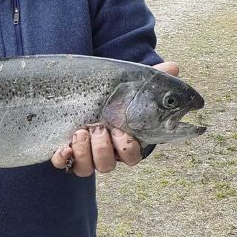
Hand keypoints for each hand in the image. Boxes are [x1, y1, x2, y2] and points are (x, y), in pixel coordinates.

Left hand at [51, 61, 179, 176]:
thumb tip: (174, 67)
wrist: (90, 94)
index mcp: (125, 142)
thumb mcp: (134, 86)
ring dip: (84, 152)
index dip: (126, 148)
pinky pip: (63, 164)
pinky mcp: (66, 153)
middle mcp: (106, 154)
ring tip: (81, 131)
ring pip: (86, 169)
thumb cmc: (116, 97)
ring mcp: (85, 156)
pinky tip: (63, 148)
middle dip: (102, 148)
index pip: (131, 157)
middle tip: (99, 128)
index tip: (120, 130)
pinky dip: (62, 159)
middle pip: (107, 166)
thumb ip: (153, 79)